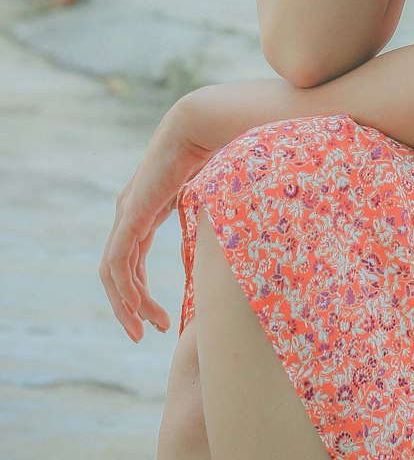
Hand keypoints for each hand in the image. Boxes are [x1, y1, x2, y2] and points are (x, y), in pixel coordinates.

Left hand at [99, 99, 216, 341]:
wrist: (204, 124)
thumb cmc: (217, 152)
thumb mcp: (216, 197)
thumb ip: (218, 219)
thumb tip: (254, 233)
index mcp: (146, 210)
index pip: (132, 259)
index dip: (141, 292)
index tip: (162, 320)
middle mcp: (130, 213)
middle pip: (118, 272)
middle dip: (129, 307)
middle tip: (142, 335)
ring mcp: (127, 213)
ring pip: (114, 273)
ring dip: (127, 305)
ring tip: (145, 330)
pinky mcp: (131, 213)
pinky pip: (118, 261)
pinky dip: (125, 288)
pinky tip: (138, 307)